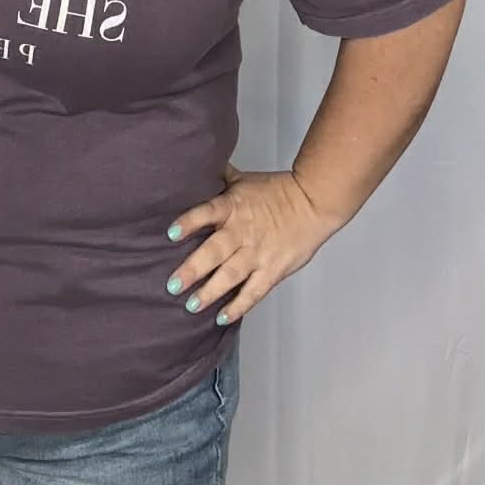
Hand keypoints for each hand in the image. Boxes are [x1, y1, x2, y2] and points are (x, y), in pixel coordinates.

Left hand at [164, 163, 336, 325]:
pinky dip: (239, 306)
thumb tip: (196, 167)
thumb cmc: (277, 191)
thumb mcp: (244, 180)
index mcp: (233, 207)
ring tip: (192, 306)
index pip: (207, 212)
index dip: (189, 222)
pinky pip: (253, 291)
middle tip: (173, 285)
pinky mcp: (272, 270)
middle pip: (214, 252)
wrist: (313, 203)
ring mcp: (257, 253)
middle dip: (193, 270)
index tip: (171, 234)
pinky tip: (222, 317)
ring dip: (211, 292)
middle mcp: (242, 232)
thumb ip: (220, 178)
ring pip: (231, 276)